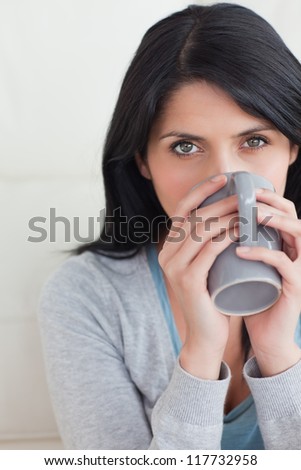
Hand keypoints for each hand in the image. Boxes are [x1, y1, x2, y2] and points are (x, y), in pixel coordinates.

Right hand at [158, 175, 238, 378]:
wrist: (205, 334)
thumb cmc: (211, 297)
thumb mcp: (204, 266)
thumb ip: (207, 246)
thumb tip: (227, 217)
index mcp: (169, 248)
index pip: (182, 210)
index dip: (201, 191)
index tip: (223, 179)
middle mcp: (167, 255)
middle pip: (195, 218)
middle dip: (221, 202)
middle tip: (245, 196)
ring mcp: (174, 268)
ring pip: (202, 231)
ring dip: (227, 217)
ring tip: (248, 212)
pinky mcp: (187, 280)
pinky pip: (209, 250)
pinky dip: (226, 237)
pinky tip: (242, 230)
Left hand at [236, 188, 300, 375]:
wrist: (266, 335)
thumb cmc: (251, 298)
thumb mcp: (244, 267)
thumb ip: (234, 248)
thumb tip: (207, 227)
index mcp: (288, 245)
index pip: (284, 211)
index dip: (267, 195)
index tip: (240, 189)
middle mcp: (299, 252)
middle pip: (293, 214)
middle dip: (269, 201)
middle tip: (244, 197)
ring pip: (296, 232)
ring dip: (271, 220)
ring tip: (245, 217)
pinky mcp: (297, 286)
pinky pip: (283, 262)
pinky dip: (261, 253)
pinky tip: (240, 250)